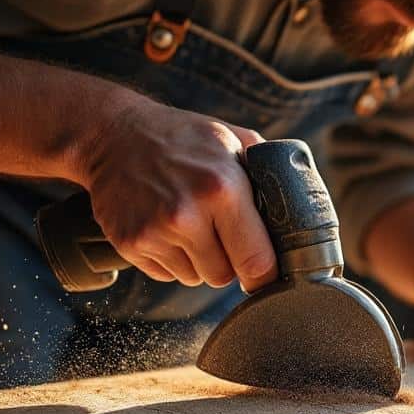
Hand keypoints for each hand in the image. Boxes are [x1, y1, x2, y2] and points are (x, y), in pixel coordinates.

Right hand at [79, 92, 276, 290]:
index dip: (266, 274)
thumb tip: (300, 211)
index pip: (257, 262)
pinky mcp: (130, 243)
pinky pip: (166, 275)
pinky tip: (166, 229)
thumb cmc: (182, 137)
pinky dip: (172, 260)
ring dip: (199, 262)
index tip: (267, 273)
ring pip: (195, 279)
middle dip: (229, 262)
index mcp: (223, 189)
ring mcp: (155, 232)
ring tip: (191, 226)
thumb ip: (268, 173)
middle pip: (224, 277)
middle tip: (221, 235)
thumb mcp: (233, 140)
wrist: (113, 134)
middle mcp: (188, 215)